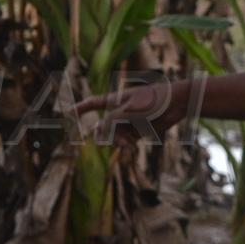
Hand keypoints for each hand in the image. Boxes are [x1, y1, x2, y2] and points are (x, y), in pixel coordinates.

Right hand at [73, 78, 187, 139]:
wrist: (176, 104)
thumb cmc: (151, 102)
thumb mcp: (127, 111)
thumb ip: (110, 122)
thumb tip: (98, 134)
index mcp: (114, 100)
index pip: (93, 104)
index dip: (80, 108)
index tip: (68, 112)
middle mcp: (120, 111)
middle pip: (103, 126)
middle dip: (104, 135)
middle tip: (107, 141)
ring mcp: (129, 121)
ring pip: (115, 136)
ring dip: (119, 140)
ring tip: (128, 142)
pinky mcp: (139, 131)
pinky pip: (128, 140)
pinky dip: (129, 143)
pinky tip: (135, 143)